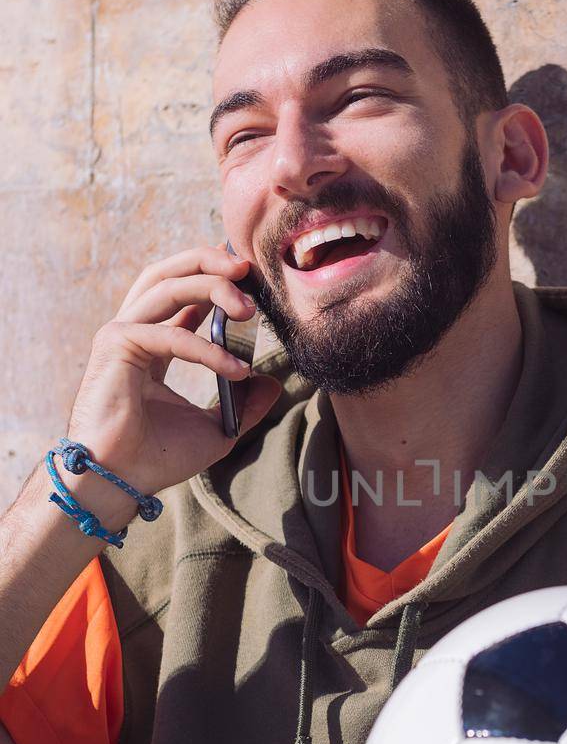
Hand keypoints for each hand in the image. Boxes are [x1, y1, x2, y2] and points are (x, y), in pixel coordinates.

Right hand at [64, 244, 280, 501]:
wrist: (120, 482)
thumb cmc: (157, 458)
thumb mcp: (217, 428)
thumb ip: (245, 403)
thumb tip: (274, 383)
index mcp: (152, 343)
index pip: (182, 292)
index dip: (212, 273)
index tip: (247, 271)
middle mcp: (134, 332)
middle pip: (169, 273)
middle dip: (209, 261)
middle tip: (248, 267)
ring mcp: (121, 335)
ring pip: (169, 288)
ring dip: (213, 289)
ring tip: (249, 308)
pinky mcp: (116, 347)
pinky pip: (172, 336)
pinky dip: (209, 350)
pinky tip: (238, 370)